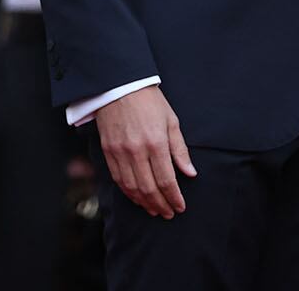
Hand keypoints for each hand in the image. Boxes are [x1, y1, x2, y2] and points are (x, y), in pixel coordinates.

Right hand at [95, 85, 195, 218]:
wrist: (119, 85)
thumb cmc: (149, 101)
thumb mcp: (171, 121)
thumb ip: (179, 149)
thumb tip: (190, 173)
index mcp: (156, 142)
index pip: (166, 180)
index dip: (174, 197)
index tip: (180, 207)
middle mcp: (136, 150)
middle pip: (149, 188)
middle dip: (160, 204)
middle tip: (168, 213)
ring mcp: (120, 152)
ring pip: (132, 187)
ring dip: (144, 203)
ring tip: (154, 210)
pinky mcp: (108, 151)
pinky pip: (118, 179)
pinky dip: (128, 192)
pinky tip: (137, 198)